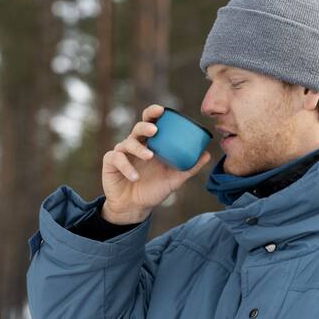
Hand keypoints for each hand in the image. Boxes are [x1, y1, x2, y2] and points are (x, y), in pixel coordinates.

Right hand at [101, 104, 210, 224]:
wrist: (135, 208)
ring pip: (128, 143)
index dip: (154, 113)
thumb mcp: (174, 179)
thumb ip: (189, 167)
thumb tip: (207, 154)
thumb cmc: (153, 189)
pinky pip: (116, 159)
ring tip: (149, 156)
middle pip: (138, 128)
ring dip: (139, 148)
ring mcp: (122, 153)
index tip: (162, 110)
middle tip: (155, 131)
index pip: (151, 122)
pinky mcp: (111, 163)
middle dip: (146, 126)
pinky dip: (127, 166)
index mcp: (150, 143)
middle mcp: (136, 145)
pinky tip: (135, 176)